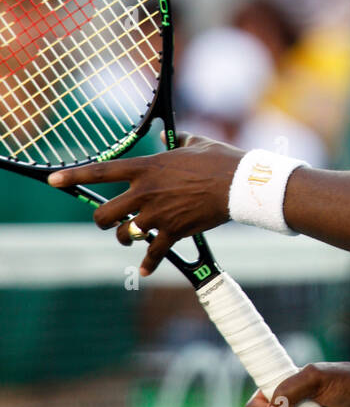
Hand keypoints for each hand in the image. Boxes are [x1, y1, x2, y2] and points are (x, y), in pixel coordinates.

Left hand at [47, 133, 240, 275]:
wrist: (239, 184)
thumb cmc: (220, 159)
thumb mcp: (194, 143)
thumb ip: (176, 141)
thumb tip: (171, 138)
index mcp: (147, 167)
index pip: (101, 172)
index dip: (73, 176)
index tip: (52, 180)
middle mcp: (146, 192)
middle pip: (104, 214)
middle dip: (102, 220)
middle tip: (110, 220)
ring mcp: (158, 214)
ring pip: (124, 235)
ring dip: (125, 238)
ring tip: (134, 237)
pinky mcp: (174, 232)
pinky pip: (153, 254)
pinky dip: (149, 263)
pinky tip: (145, 268)